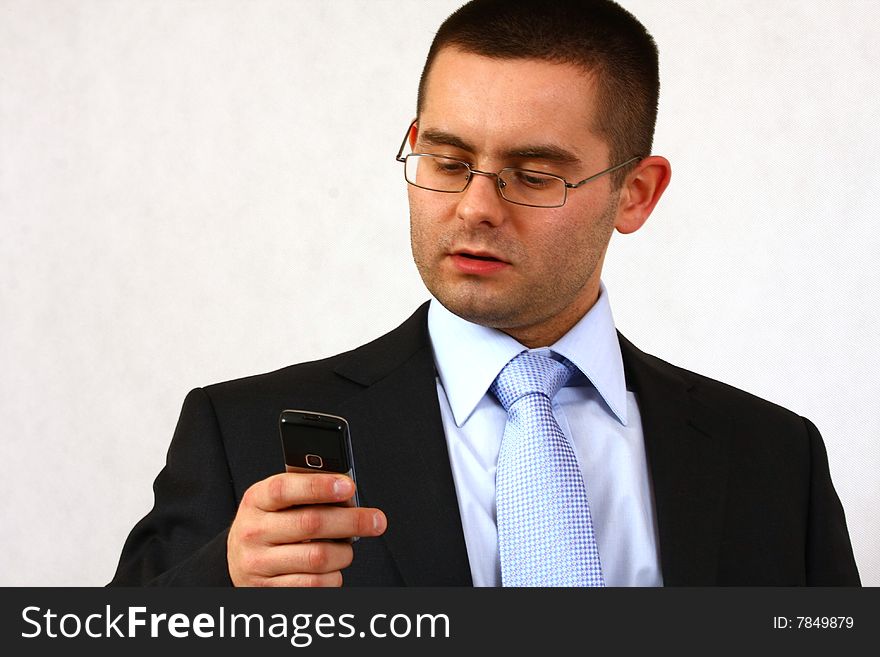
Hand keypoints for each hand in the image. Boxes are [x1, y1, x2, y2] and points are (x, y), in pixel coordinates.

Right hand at [227, 472, 385, 585]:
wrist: (239, 561)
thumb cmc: (270, 523)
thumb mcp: (277, 501)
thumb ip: (306, 492)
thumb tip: (347, 492)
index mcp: (256, 500)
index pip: (285, 488)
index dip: (319, 486)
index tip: (348, 486)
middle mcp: (253, 531)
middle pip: (311, 523)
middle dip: (351, 521)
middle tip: (376, 520)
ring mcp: (258, 563)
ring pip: (318, 557)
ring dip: (344, 552)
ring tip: (347, 547)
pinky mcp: (268, 589)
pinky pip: (315, 584)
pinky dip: (334, 576)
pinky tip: (332, 568)